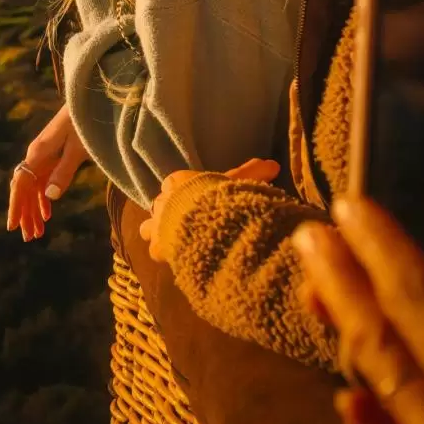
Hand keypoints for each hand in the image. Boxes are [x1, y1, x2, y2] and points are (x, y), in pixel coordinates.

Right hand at [7, 104, 91, 241]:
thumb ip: (64, 171)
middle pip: (25, 188)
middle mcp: (37, 155)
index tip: (13, 226)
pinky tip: (47, 213)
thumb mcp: (78, 149)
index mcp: (39, 153)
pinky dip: (43, 198)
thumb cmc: (86, 123)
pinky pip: (43, 181)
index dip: (16, 205)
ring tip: (37, 232)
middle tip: (29, 238)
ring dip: (34, 209)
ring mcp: (45, 155)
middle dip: (25, 213)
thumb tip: (49, 197)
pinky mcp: (54, 155)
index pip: (21, 184)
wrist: (91, 101)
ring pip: (34, 187)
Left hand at [139, 158, 279, 262]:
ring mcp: (155, 224)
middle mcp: (162, 201)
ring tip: (173, 239)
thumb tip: (274, 164)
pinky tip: (174, 258)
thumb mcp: (236, 183)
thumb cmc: (218, 199)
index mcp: (177, 182)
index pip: (176, 184)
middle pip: (162, 204)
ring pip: (148, 227)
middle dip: (170, 212)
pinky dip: (163, 253)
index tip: (198, 200)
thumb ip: (251, 173)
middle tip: (186, 222)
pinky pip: (154, 249)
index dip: (186, 192)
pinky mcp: (156, 247)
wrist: (202, 224)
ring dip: (158, 232)